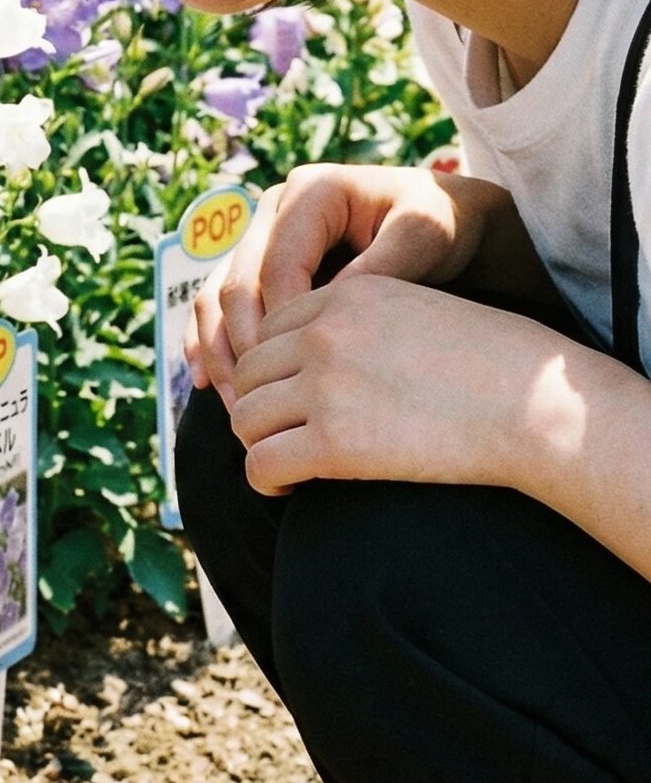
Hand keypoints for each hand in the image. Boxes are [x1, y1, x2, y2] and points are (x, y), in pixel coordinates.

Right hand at [186, 162, 487, 409]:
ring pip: (216, 297)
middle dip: (241, 348)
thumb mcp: (425, 235)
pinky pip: (217, 305)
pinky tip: (209, 384)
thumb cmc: (440, 224)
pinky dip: (208, 343)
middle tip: (257, 405)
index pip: (277, 266)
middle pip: (235, 284)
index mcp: (311, 192)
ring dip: (218, 353)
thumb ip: (382, 265)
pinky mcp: (254, 264)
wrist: (447, 219)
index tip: (296, 379)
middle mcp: (273, 210)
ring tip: (237, 406)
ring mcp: (259, 237)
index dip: (279, 325)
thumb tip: (329, 307)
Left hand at [225, 275, 557, 495]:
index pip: (269, 327)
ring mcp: (325, 386)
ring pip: (244, 418)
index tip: (291, 397)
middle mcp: (325, 334)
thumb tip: (319, 363)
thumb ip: (361, 324)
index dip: (272, 368)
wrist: (538, 405)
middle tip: (283, 434)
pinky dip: (265, 480)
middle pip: (247, 372)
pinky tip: (290, 487)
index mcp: (347, 295)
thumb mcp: (420, 312)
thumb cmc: (495, 365)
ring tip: (289, 463)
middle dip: (258, 405)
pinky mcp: (333, 442)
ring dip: (259, 444)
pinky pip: (260, 463)